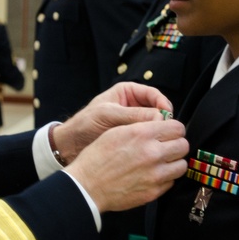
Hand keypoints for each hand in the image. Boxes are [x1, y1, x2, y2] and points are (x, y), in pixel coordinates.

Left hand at [52, 83, 171, 162]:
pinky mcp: (131, 136)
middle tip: (165, 130)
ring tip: (157, 139)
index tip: (167, 115)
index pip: (153, 94)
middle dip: (162, 119)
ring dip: (156, 131)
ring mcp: (133, 121)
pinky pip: (146, 137)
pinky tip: (150, 146)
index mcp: (127, 92)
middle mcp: (133, 105)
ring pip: (153, 125)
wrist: (71, 143)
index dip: (162, 104)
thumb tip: (159, 117)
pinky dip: (149, 140)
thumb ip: (133, 115)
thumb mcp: (108, 114)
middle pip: (157, 109)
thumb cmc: (85, 123)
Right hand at [66, 118, 187, 211]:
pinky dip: (165, 178)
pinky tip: (153, 175)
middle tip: (167, 147)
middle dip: (176, 145)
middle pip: (183, 145)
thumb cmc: (97, 158)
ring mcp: (155, 174)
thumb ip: (142, 126)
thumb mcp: (116, 131)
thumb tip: (160, 125)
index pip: (177, 127)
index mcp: (142, 134)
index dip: (174, 129)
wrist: (87, 186)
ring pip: (182, 165)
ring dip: (174, 163)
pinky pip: (171, 182)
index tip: (169, 133)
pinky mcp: (154, 191)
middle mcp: (152, 153)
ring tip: (162, 162)